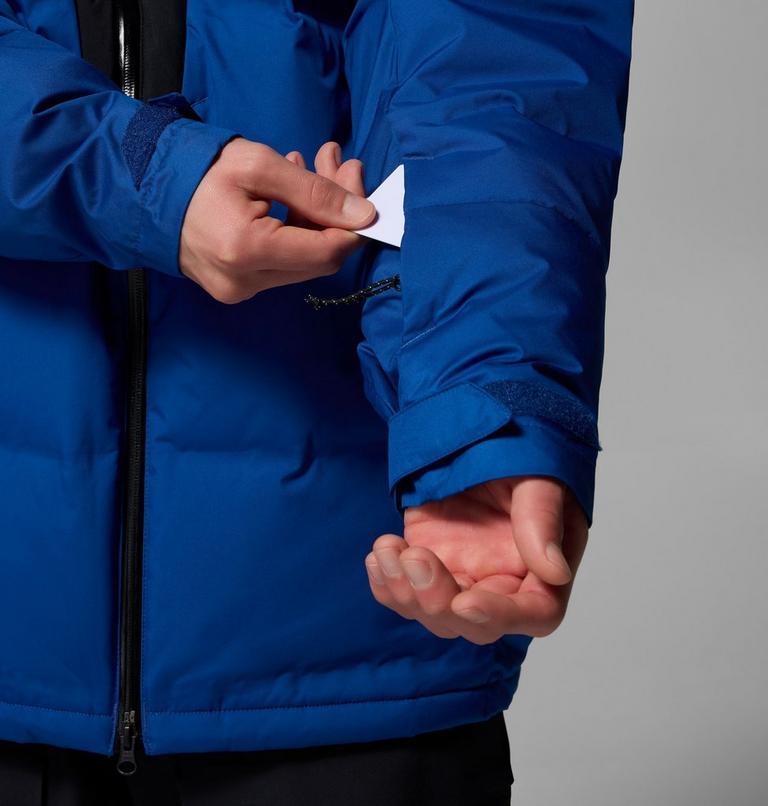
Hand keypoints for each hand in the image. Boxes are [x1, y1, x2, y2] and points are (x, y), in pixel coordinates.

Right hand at [179, 138, 374, 302]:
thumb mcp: (257, 165)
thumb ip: (314, 191)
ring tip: (310, 166)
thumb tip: (364, 215)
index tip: (357, 182)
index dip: (352, 222)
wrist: (141, 189)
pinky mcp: (236, 289)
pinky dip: (295, 230)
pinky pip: (282, 264)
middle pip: (319, 259)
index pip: (327, 252)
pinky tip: (290, 195)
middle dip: (336, 212)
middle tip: (335, 162)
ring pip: (303, 262)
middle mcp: (244, 282)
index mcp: (246, 251)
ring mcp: (238, 291)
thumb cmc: (194, 168)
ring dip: (316, 217)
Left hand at [365, 477, 588, 643]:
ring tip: (387, 549)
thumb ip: (543, 521)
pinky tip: (380, 555)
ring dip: (404, 591)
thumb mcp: (538, 479)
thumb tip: (554, 572)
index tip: (464, 603)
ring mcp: (463, 578)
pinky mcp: (430, 565)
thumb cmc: (522, 457)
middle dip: (437, 600)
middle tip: (415, 558)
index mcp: (543, 570)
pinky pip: (405, 593)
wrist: (483, 439)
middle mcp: (504, 585)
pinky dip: (387, 583)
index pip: (534, 614)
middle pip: (474, 624)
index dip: (499, 616)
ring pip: (433, 613)